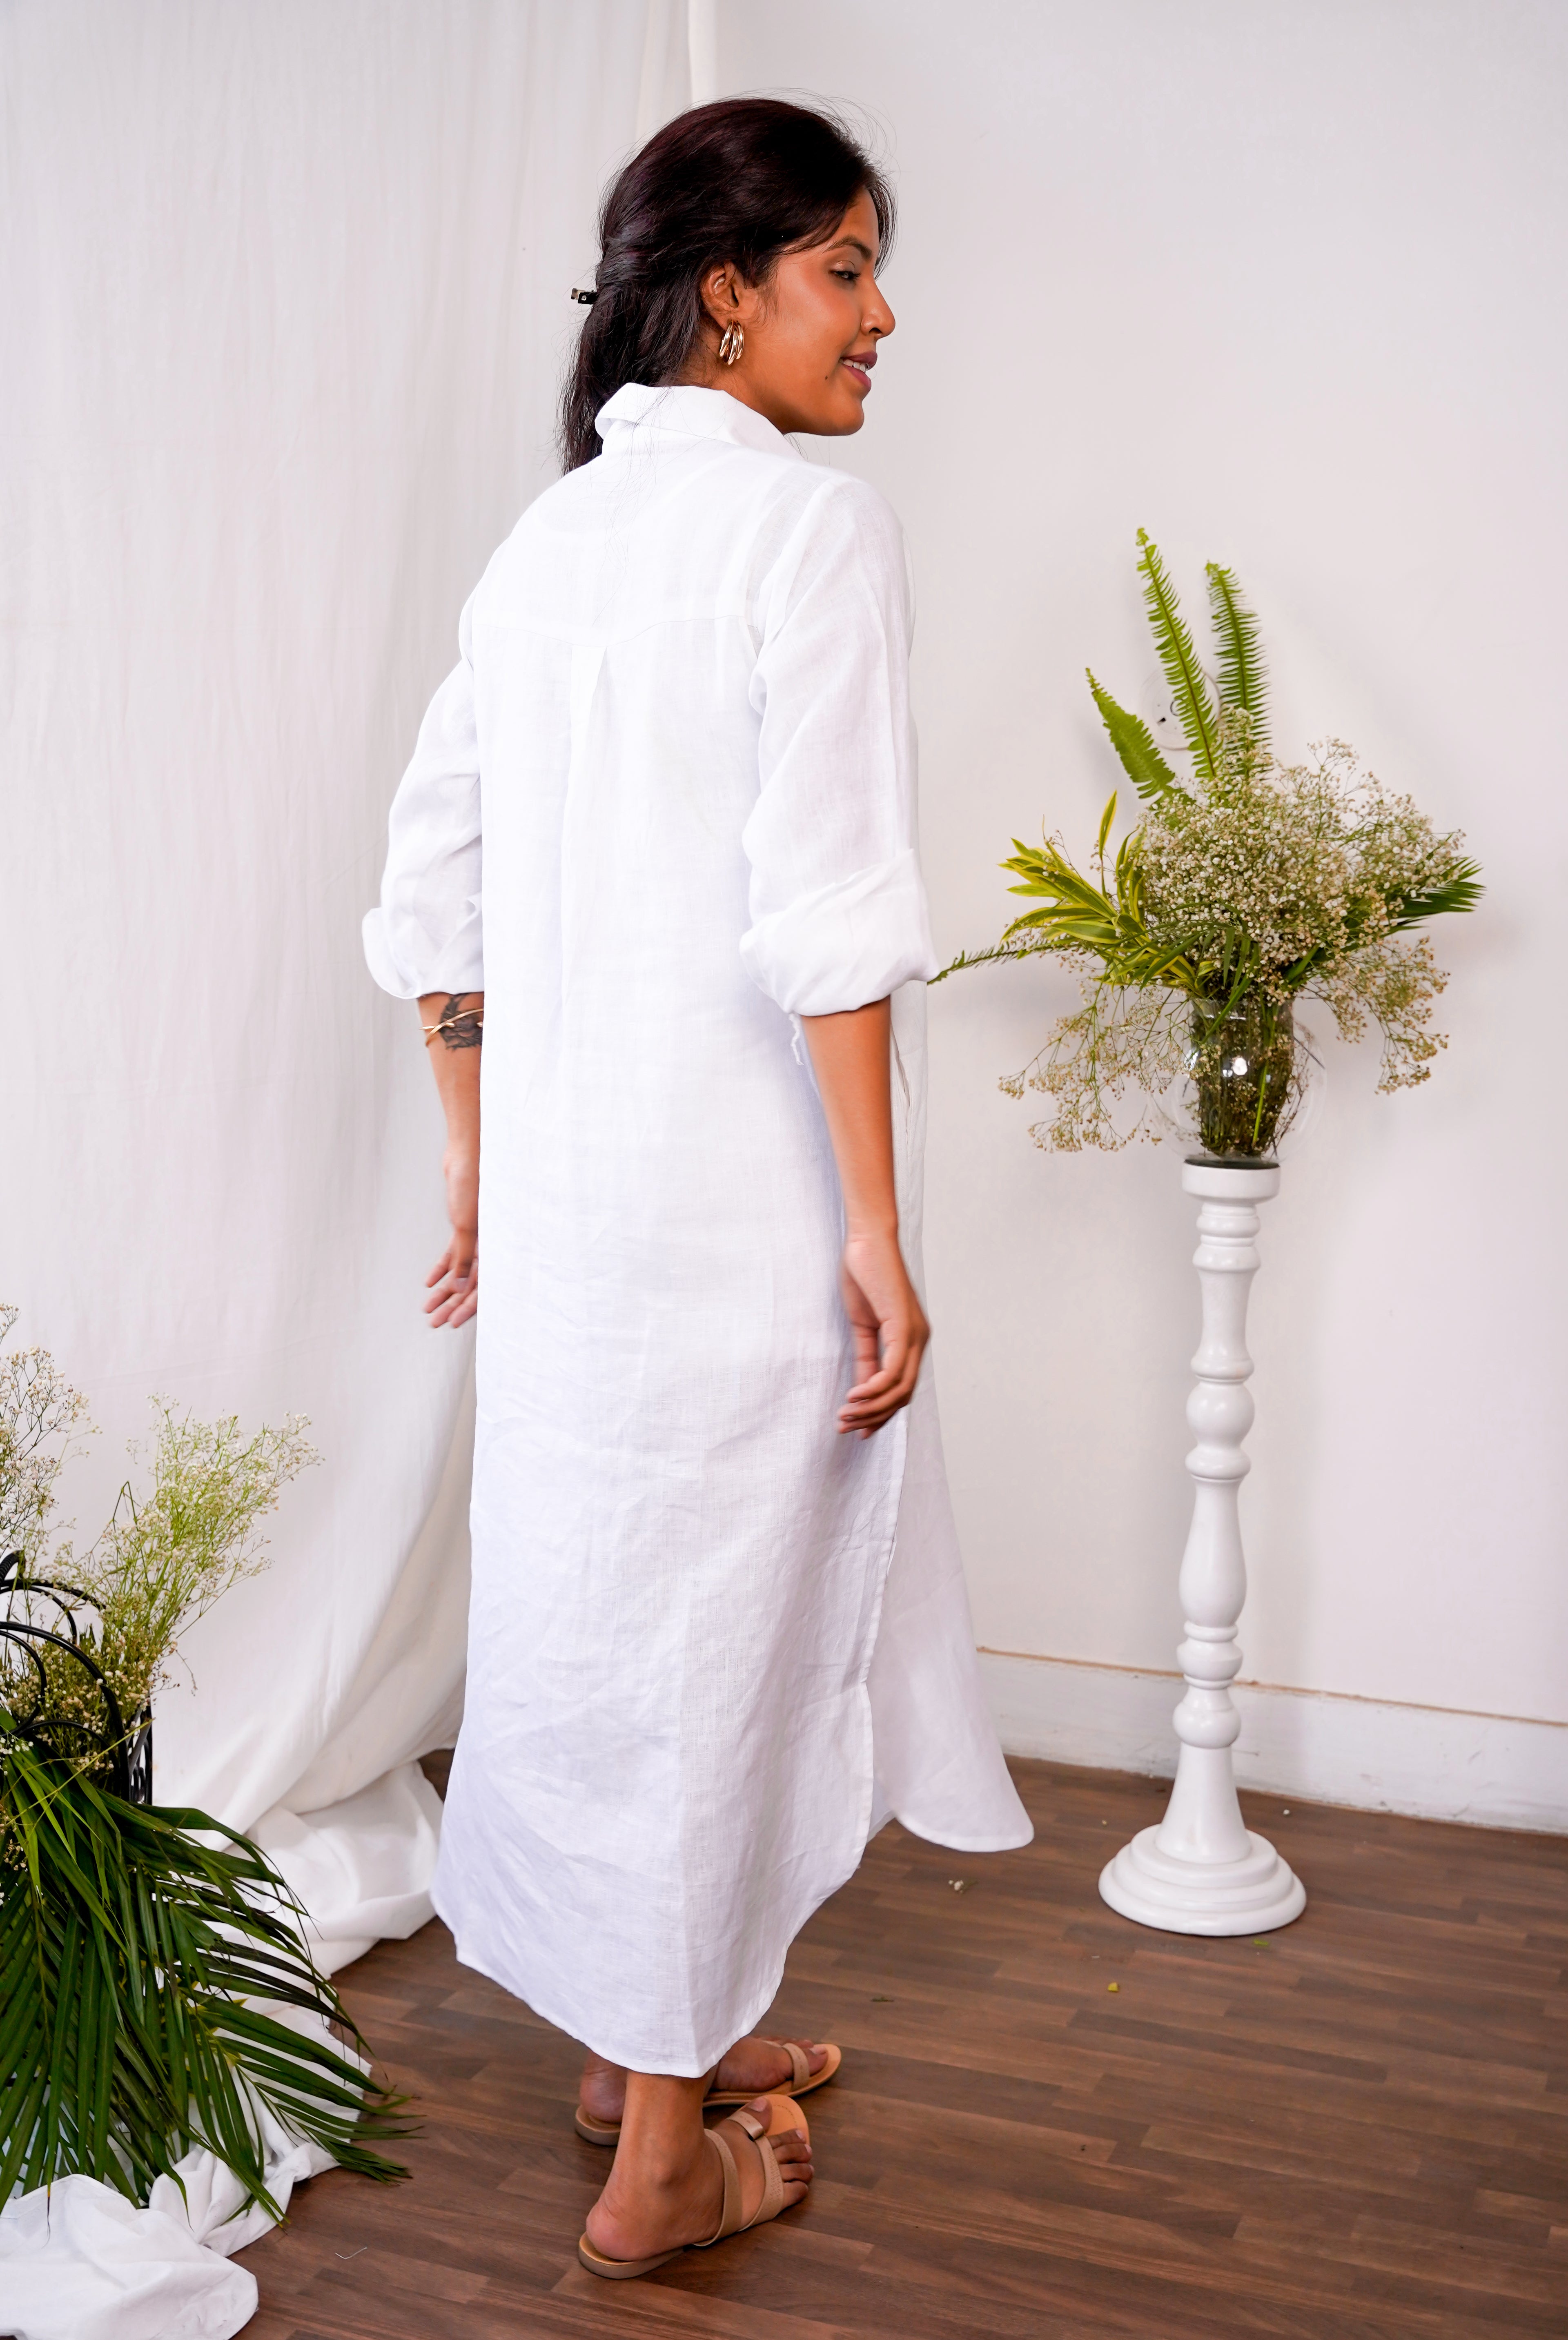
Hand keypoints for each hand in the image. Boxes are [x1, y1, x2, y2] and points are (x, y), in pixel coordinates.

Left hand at [425, 1143, 477, 1327]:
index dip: (469, 1307)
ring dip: (444, 1289)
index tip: (453, 1322)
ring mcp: (479, 1236)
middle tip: (434, 1321)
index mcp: (499, 1246)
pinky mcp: (465, 1226)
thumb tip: (458, 1287)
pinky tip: (429, 1282)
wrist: (468, 1155)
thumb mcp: (465, 1225)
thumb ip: (464, 1256)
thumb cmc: (474, 1185)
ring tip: (428, 1307)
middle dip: (452, 1304)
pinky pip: (454, 1253)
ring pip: (460, 1271)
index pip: (485, 1286)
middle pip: (471, 1283)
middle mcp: (492, 1245)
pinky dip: (442, 1268)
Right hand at [837, 1228, 927, 1437]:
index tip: (859, 1429)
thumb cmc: (864, 1276)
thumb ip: (866, 1358)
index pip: (902, 1388)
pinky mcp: (904, 1327)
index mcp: (911, 1340)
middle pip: (903, 1395)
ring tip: (845, 1416)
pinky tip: (853, 1396)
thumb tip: (862, 1390)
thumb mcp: (863, 1327)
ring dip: (871, 1408)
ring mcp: (915, 1334)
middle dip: (875, 1417)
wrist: (868, 1241)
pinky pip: (893, 1370)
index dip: (881, 1413)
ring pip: (900, 1388)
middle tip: (847, 1428)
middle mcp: (919, 1340)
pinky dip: (873, 1388)